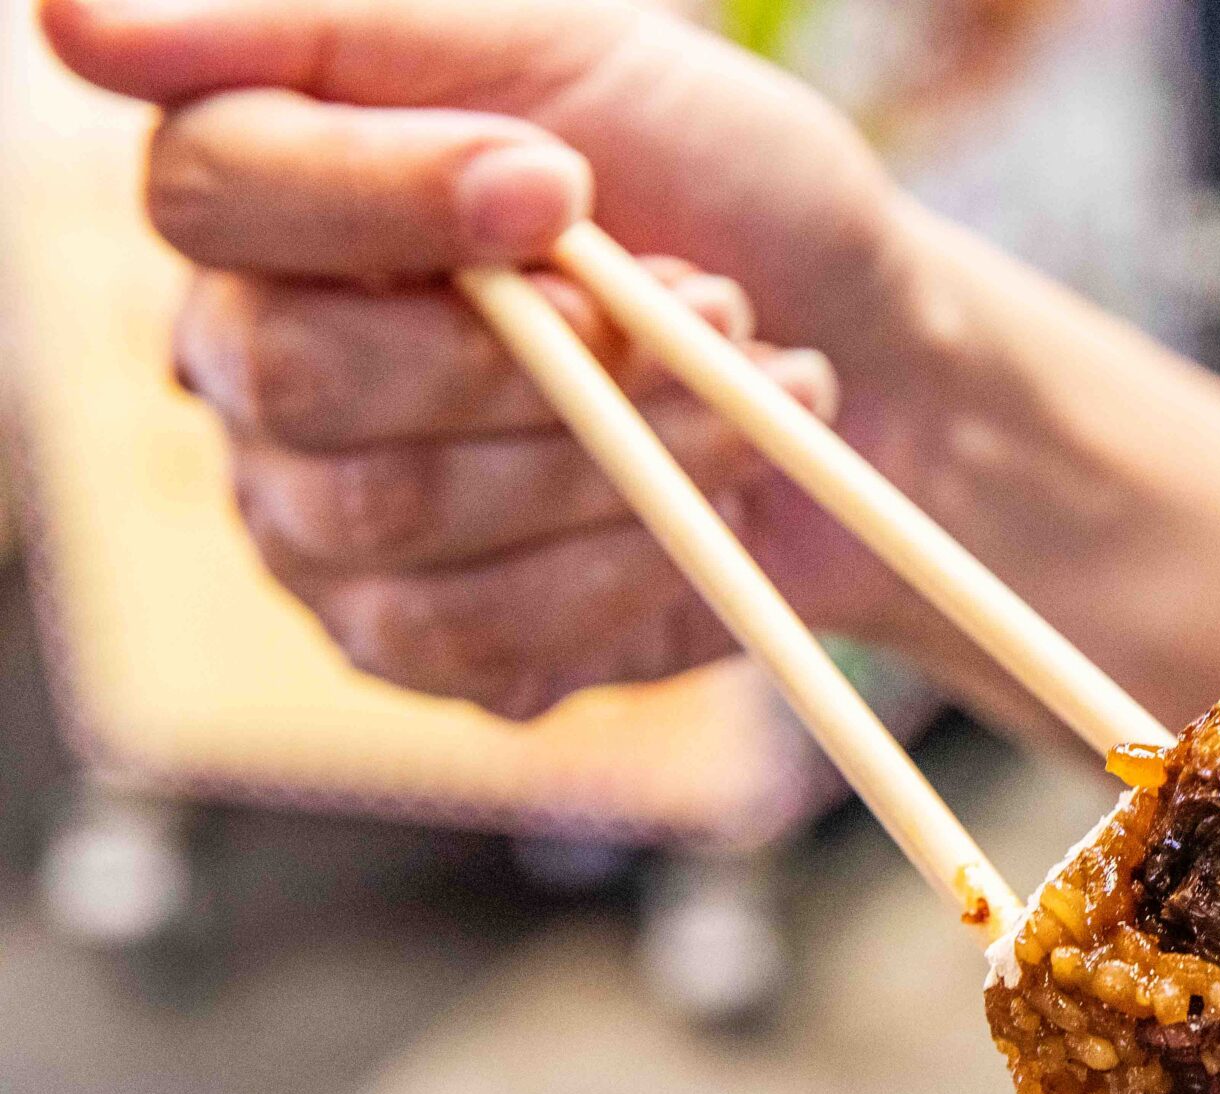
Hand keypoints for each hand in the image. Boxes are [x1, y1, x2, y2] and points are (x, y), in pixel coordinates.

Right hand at [43, 0, 926, 715]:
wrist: (881, 366)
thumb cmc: (724, 194)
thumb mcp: (568, 51)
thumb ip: (341, 31)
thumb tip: (71, 20)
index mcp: (270, 199)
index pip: (217, 190)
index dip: (393, 197)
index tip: (560, 185)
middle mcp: (253, 369)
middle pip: (304, 381)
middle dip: (545, 353)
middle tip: (707, 305)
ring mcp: (324, 524)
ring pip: (401, 517)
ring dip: (623, 456)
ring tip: (746, 396)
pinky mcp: (421, 648)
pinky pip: (477, 640)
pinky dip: (630, 568)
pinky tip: (711, 506)